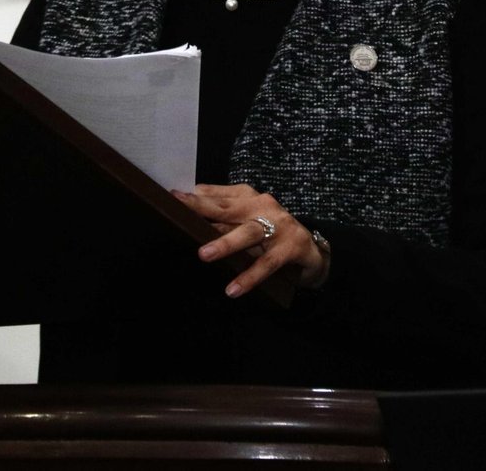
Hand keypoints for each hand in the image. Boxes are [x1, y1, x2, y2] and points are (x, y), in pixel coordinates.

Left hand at [172, 183, 328, 297]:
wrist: (312, 250)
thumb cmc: (272, 233)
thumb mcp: (247, 219)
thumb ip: (224, 209)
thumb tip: (193, 197)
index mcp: (250, 197)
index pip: (218, 197)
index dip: (196, 197)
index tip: (172, 197)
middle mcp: (263, 206)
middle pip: (228, 209)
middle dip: (203, 211)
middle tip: (179, 215)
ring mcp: (279, 225)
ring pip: (248, 233)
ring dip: (226, 243)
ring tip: (203, 254)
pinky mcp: (292, 246)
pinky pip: (267, 263)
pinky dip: (250, 276)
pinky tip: (233, 289)